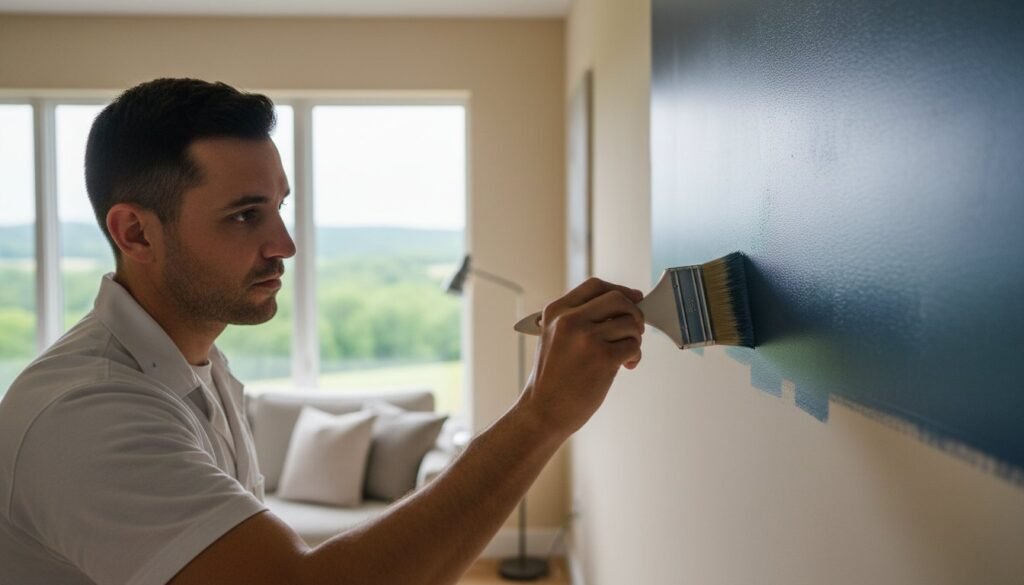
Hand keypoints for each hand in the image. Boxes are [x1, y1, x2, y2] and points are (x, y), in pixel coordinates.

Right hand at [521, 277, 644, 437]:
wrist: (542, 411)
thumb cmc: (552, 380)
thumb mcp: (554, 338)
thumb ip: (580, 319)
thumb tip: (622, 305)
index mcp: (556, 312)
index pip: (595, 286)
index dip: (620, 290)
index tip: (633, 298)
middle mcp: (570, 320)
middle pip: (618, 299)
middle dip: (633, 313)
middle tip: (633, 330)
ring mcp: (586, 338)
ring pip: (630, 322)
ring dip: (635, 338)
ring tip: (625, 354)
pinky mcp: (602, 358)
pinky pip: (633, 345)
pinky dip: (635, 355)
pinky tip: (625, 365)